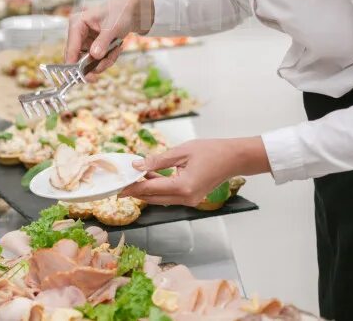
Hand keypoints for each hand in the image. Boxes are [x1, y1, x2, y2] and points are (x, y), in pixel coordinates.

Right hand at [64, 0, 154, 74]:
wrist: (132, 11)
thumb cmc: (121, 12)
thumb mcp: (113, 27)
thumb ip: (103, 42)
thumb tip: (94, 56)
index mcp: (77, 23)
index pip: (71, 47)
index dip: (74, 63)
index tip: (81, 76)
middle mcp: (78, 33)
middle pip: (77, 57)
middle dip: (93, 64)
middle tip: (102, 70)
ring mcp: (85, 40)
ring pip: (88, 61)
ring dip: (103, 61)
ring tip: (116, 51)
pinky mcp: (92, 46)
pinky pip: (97, 60)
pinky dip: (107, 58)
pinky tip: (116, 49)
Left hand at [119, 137, 268, 206]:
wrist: (234, 158)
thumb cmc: (211, 151)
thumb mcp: (181, 151)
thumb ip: (158, 160)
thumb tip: (137, 166)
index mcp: (183, 187)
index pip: (150, 190)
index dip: (132, 188)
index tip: (118, 188)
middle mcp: (186, 198)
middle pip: (154, 198)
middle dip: (136, 191)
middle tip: (120, 185)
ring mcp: (190, 201)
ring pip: (161, 198)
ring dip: (147, 190)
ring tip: (133, 179)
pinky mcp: (192, 198)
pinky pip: (170, 196)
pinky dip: (159, 188)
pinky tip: (150, 177)